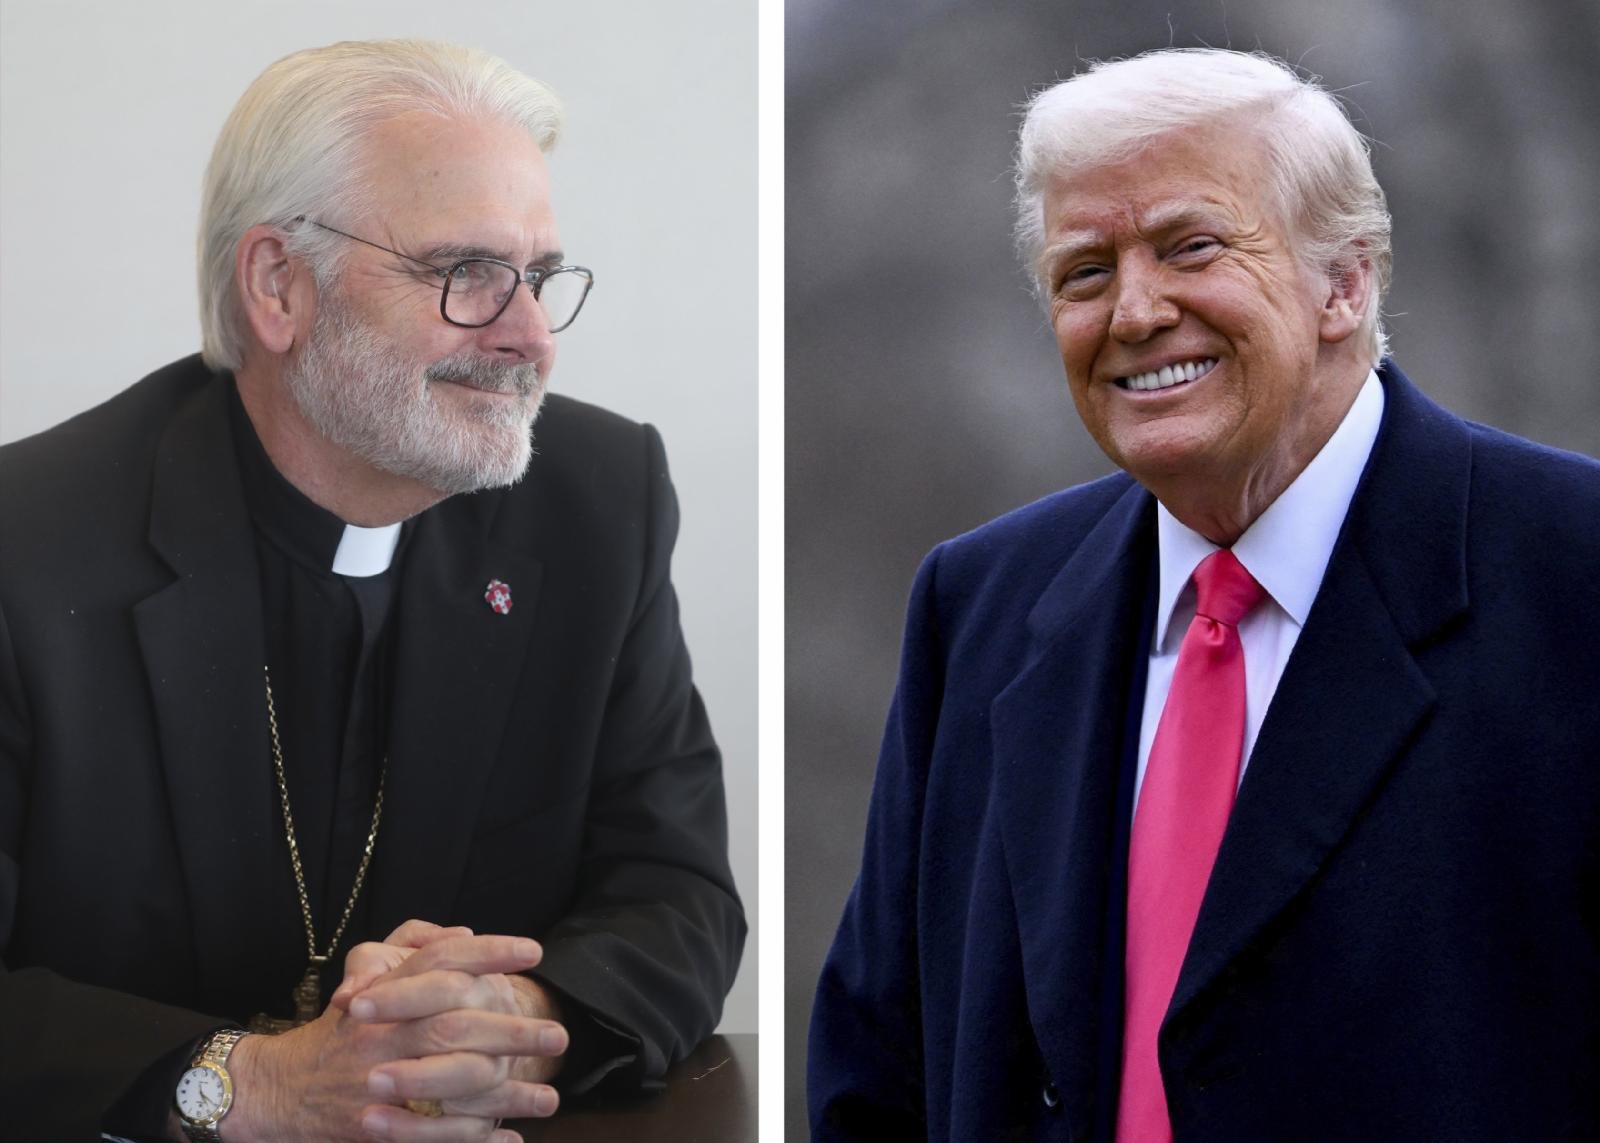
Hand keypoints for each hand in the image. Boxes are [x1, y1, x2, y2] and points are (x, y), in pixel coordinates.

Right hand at [221, 921, 559, 1139]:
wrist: (277, 1090)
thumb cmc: (338, 1033)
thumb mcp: (367, 984)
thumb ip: (413, 957)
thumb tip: (465, 933)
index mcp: (382, 995)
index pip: (440, 962)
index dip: (488, 953)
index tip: (534, 952)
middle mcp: (381, 1035)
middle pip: (455, 1026)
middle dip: (511, 1031)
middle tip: (557, 1034)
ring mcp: (378, 1083)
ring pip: (452, 1083)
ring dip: (507, 1093)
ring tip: (551, 1097)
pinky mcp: (376, 1127)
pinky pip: (433, 1135)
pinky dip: (474, 1139)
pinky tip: (510, 1139)